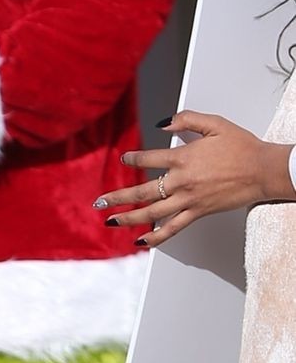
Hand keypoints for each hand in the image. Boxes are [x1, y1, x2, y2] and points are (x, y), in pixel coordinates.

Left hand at [94, 110, 295, 245]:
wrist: (264, 170)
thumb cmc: (243, 147)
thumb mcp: (215, 124)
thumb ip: (186, 120)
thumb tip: (162, 123)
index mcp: (183, 158)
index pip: (148, 159)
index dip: (133, 158)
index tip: (125, 158)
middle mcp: (182, 181)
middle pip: (142, 191)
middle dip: (117, 196)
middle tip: (99, 201)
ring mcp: (189, 200)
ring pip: (152, 213)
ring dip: (128, 218)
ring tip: (110, 220)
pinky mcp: (199, 213)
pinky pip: (173, 228)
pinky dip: (156, 237)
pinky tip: (141, 242)